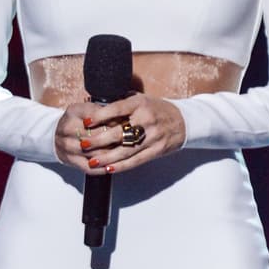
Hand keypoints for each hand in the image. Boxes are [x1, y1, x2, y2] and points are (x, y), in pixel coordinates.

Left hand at [54, 94, 187, 172]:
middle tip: (83, 145)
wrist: (184, 121)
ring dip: (106, 157)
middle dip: (99, 140)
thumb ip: (121, 102)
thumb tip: (95, 103)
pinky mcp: (156, 150)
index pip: (117, 109)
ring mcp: (152, 136)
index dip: (100, 116)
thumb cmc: (157, 110)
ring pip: (126, 150)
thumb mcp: (141, 99)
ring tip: (91, 161)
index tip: (86, 122)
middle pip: (119, 132)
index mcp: (140, 104)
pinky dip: (121, 166)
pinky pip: (136, 160)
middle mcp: (146, 119)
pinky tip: (108, 168)